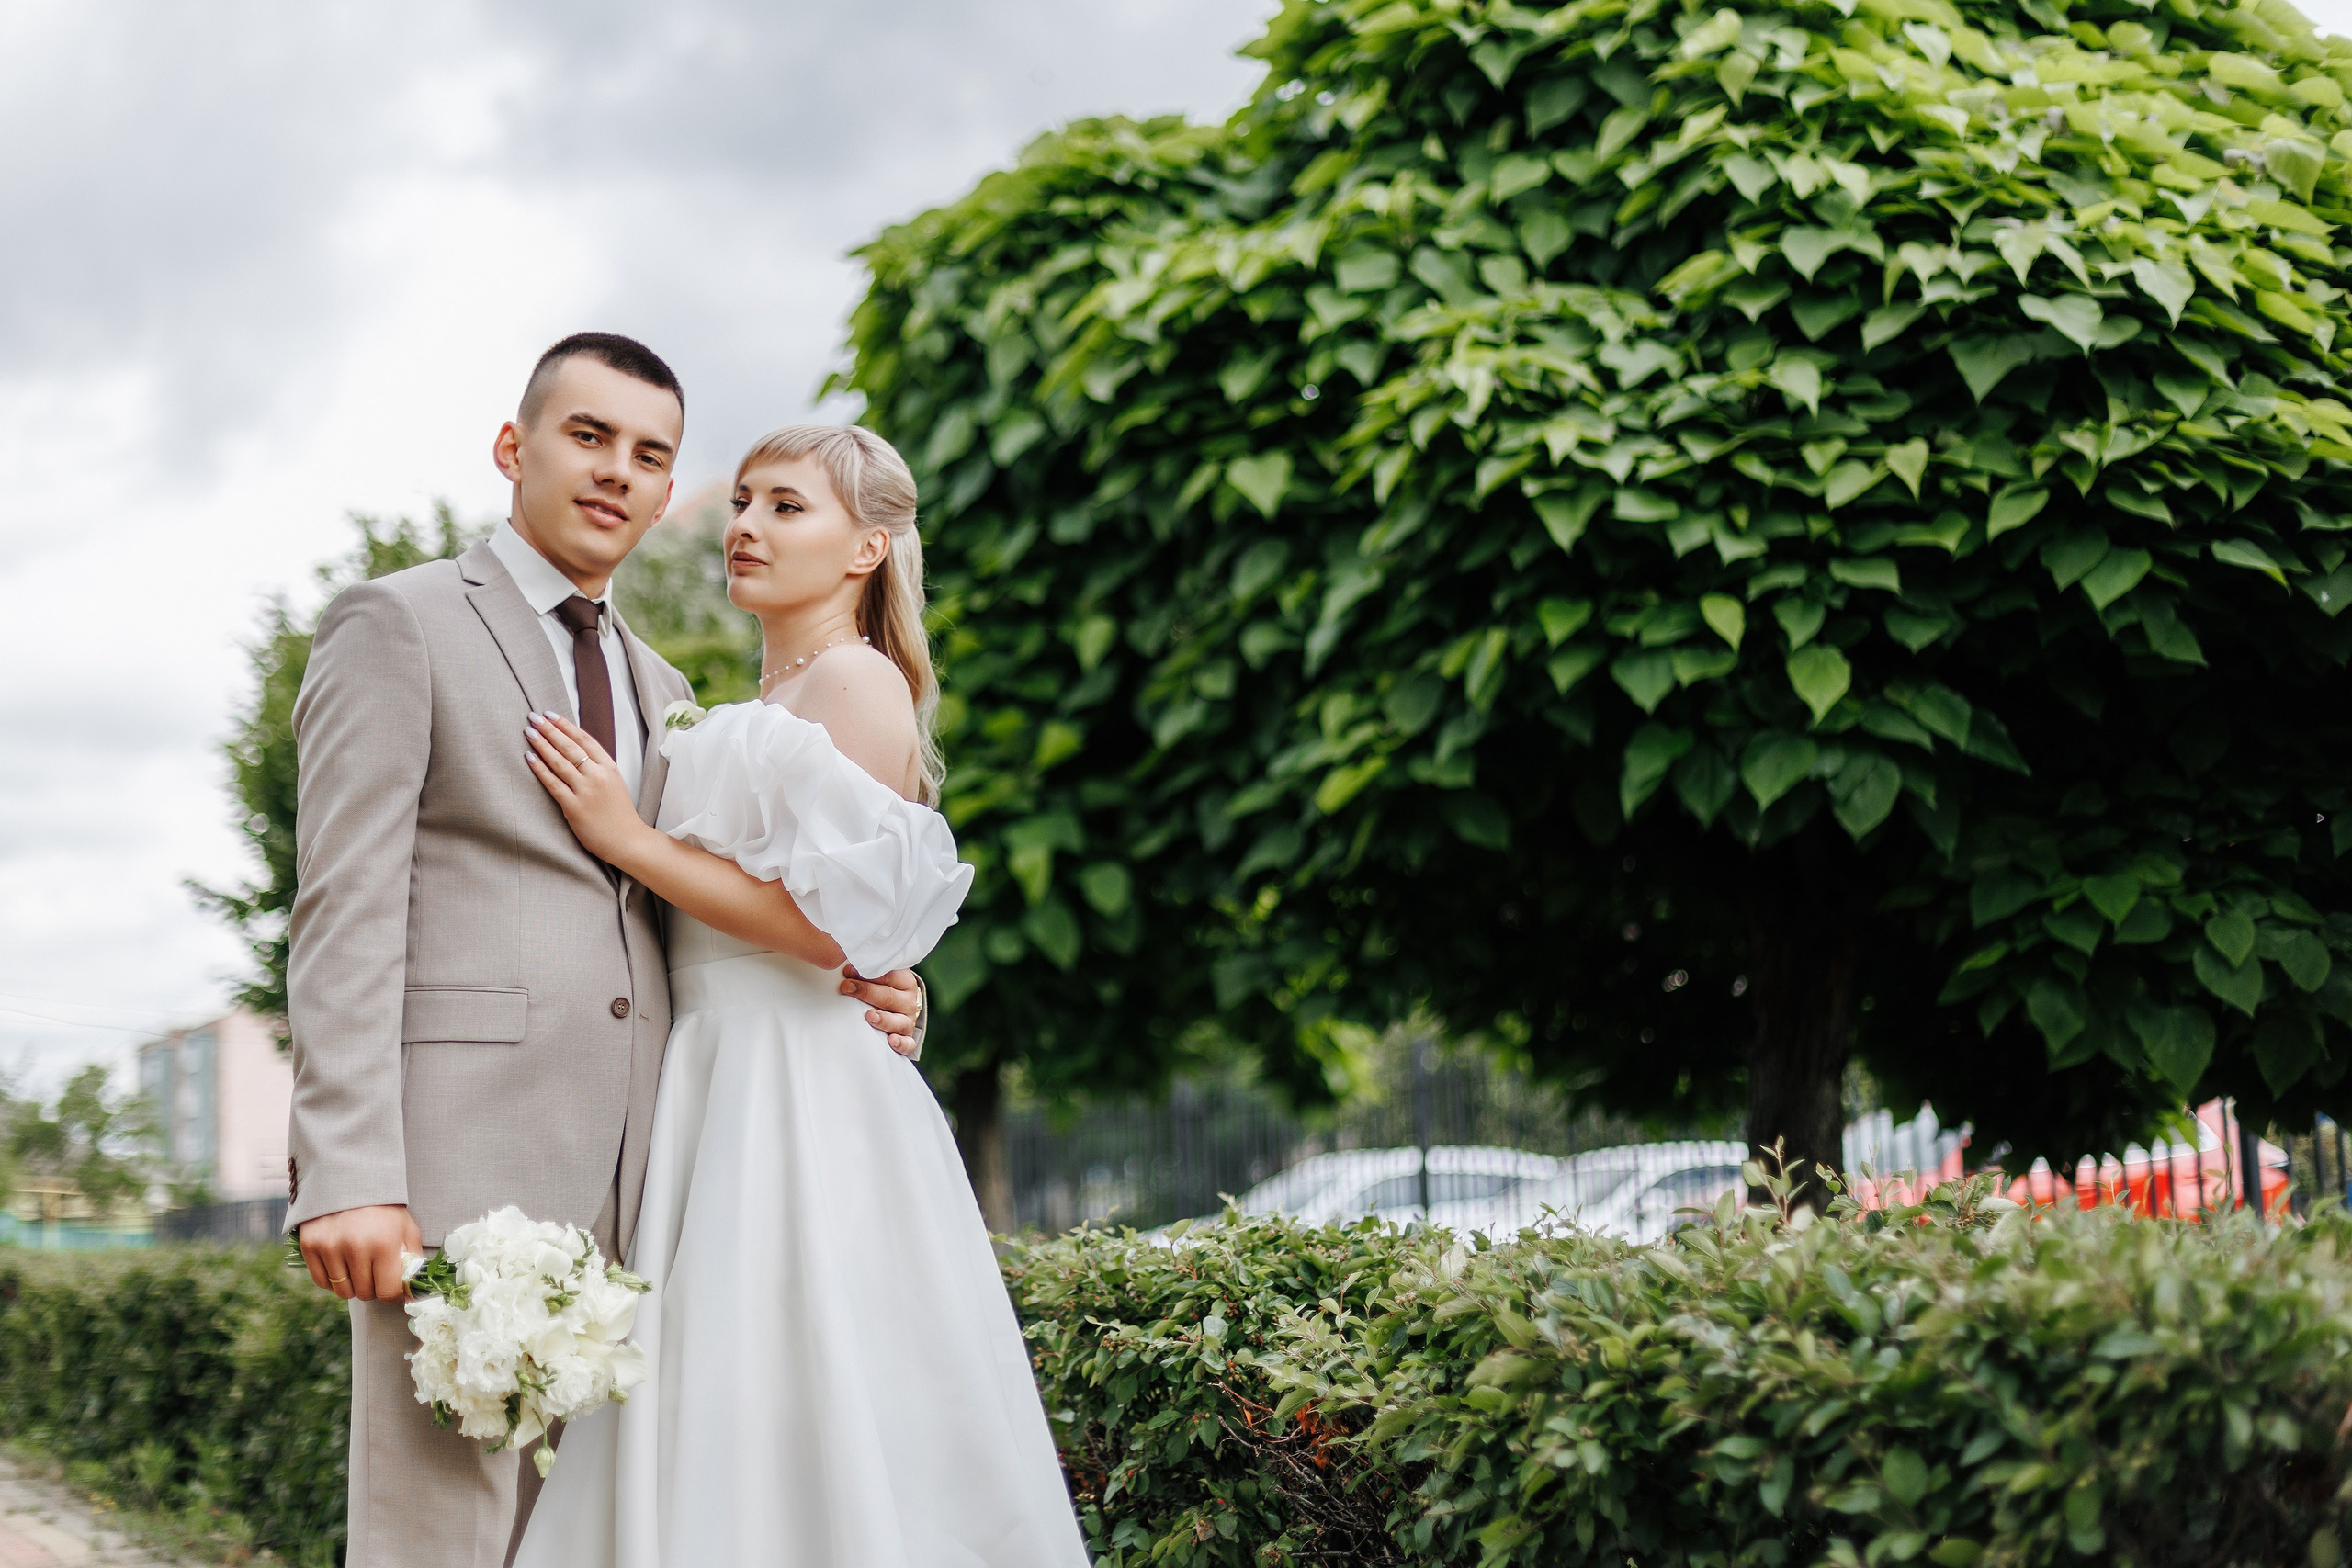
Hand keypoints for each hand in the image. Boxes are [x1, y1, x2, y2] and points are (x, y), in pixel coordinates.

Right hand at [298, 1204, 421, 1301]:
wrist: (351, 1179)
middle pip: (364, 1293)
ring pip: (342, 1291)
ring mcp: (330, 1247)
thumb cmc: (384, 1207)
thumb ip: (412, 1260)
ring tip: (358, 1268)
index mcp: (384, 1244)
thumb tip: (413, 1291)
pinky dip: (332, 1280)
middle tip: (375, 1273)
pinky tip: (341, 1265)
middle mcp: (355, 1248)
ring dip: (352, 1285)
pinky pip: (321, 1282)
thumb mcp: (407, 1229)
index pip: (387, 1292)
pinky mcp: (310, 1245)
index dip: (392, 1294)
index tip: (392, 1288)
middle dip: (372, 1288)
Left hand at [526, 712, 647, 865]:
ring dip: (542, 744)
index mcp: (609, 768)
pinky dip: (540, 769)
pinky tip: (530, 758)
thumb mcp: (615, 783)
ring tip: (529, 732)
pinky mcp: (574, 807)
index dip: (566, 725)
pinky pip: (553, 784)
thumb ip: (598, 767)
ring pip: (559, 762)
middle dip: (550, 730)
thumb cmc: (619, 814)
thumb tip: (575, 750)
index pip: (585, 739)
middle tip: (534, 717)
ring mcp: (586, 791)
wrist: (627, 840)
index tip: (551, 715)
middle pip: (570, 747)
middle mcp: (598, 776)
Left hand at [843, 966, 921, 1056]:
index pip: (888, 975)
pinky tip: (891, 1041)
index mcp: (904, 981)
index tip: (847, 971)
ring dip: (883, 1019)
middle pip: (889, 997)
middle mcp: (908, 1001)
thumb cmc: (884, 989)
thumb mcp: (879, 977)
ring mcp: (908, 1020)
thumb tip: (844, 968)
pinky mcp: (907, 1037)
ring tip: (869, 1016)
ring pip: (899, 1021)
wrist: (901, 1007)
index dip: (867, 974)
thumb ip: (865, 973)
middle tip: (847, 987)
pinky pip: (908, 1043)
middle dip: (867, 992)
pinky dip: (901, 1043)